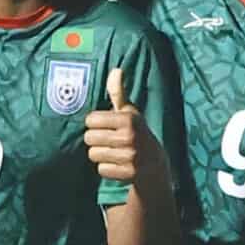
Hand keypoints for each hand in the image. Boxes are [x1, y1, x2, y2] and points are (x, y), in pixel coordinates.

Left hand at [83, 66, 161, 185]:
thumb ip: (118, 93)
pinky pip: (101, 169)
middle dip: (95, 140)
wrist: (155, 164)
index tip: (105, 126)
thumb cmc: (136, 133)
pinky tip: (118, 164)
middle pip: (89, 138)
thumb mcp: (129, 113)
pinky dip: (107, 168)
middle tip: (109, 141)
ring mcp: (130, 157)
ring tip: (113, 152)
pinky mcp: (128, 174)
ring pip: (93, 154)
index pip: (91, 120)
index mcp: (129, 119)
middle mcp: (130, 137)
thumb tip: (116, 70)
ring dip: (100, 154)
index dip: (95, 124)